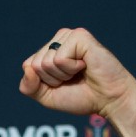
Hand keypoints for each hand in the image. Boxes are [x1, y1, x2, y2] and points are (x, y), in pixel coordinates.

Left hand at [18, 28, 135, 116]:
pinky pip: (59, 58)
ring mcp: (69, 36)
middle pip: (35, 64)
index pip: (28, 65)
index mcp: (50, 50)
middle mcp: (59, 40)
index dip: (43, 83)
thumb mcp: (47, 96)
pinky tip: (85, 66)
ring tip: (80, 72)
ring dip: (62, 75)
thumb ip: (28, 86)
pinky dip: (71, 69)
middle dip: (52, 80)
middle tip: (73, 79)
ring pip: (46, 62)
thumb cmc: (81, 97)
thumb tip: (27, 68)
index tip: (63, 84)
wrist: (108, 100)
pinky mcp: (80, 36)